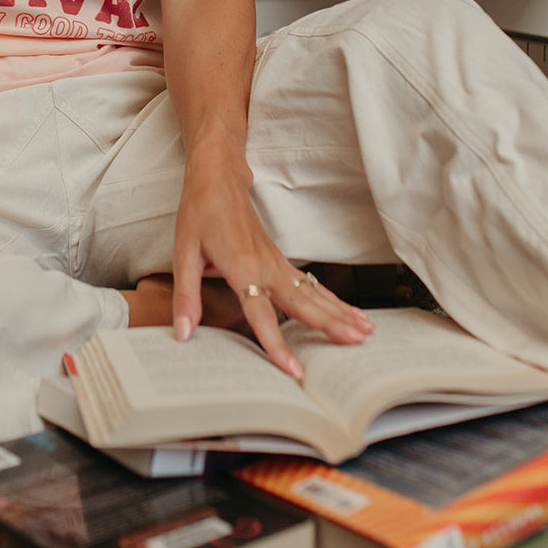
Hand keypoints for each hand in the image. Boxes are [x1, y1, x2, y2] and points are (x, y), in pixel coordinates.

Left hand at [171, 143, 373, 377]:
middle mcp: (264, 266)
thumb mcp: (183, 253)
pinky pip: (310, 285)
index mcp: (240, 267)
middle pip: (302, 302)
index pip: (261, 314)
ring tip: (365, 332)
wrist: (218, 177)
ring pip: (312, 293)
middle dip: (330, 324)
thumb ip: (186, 297)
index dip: (276, 344)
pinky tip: (349, 312)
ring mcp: (276, 262)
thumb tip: (182, 333)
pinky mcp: (279, 260)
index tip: (293, 369)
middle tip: (356, 343)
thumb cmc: (199, 213)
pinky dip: (332, 300)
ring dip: (339, 312)